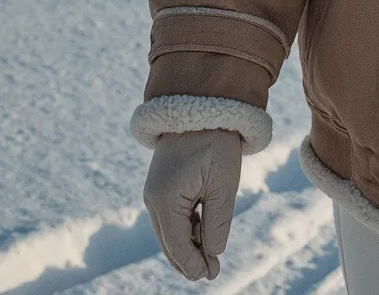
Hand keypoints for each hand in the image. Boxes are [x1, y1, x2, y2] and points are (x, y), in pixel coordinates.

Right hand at [143, 129, 242, 280]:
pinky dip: (186, 227)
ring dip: (189, 244)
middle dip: (190, 259)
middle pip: (170, 242)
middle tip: (212, 272)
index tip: (211, 274)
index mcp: (165, 200)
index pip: (177, 246)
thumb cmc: (216, 142)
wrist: (202, 103)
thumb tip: (212, 254)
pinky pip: (171, 215)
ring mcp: (154, 191)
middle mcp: (153, 199)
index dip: (194, 265)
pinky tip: (203, 233)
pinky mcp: (161, 184)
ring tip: (211, 256)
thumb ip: (218, 222)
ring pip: (169, 231)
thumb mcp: (224, 184)